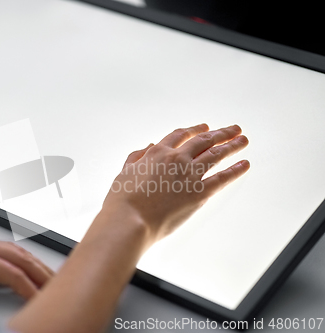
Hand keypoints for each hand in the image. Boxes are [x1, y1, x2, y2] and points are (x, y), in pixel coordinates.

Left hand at [0, 232, 53, 298]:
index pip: (11, 272)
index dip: (28, 286)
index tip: (40, 298)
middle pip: (21, 257)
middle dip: (41, 272)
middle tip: (58, 285)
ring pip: (17, 250)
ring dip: (36, 262)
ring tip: (50, 275)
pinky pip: (9, 247)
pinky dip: (24, 256)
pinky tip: (27, 263)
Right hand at [103, 123, 249, 244]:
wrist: (130, 220)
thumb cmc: (123, 200)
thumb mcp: (125, 172)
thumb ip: (137, 157)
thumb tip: (149, 146)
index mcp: (157, 152)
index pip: (181, 135)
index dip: (194, 130)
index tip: (205, 128)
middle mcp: (176, 159)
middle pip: (204, 141)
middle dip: (221, 133)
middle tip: (233, 129)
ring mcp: (189, 175)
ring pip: (216, 155)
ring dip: (232, 145)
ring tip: (243, 140)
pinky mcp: (199, 193)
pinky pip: (222, 178)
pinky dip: (235, 170)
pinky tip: (244, 164)